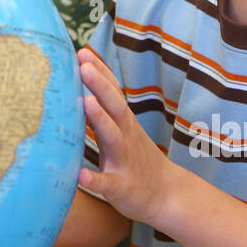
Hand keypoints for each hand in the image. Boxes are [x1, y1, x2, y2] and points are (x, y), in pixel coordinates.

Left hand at [76, 47, 170, 226]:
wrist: (166, 195)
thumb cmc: (135, 157)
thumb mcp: (122, 129)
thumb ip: (104, 109)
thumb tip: (80, 83)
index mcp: (123, 122)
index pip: (112, 91)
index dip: (100, 71)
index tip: (82, 51)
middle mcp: (125, 136)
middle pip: (114, 106)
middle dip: (99, 84)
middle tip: (83, 64)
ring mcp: (124, 160)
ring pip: (113, 137)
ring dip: (100, 119)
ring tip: (86, 102)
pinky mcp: (120, 187)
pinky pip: (107, 183)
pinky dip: (94, 178)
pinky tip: (80, 175)